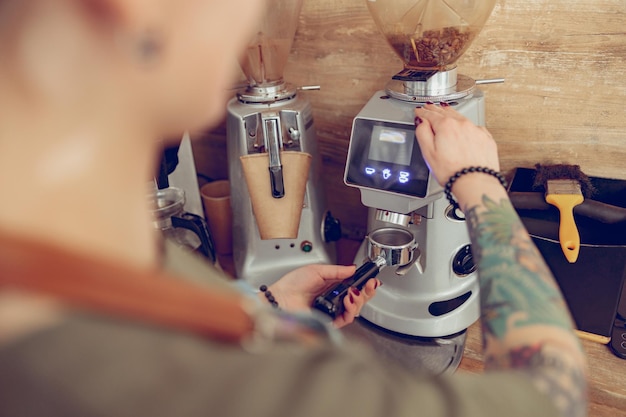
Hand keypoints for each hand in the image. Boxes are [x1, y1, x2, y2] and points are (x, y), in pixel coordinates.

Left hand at [262, 264, 378, 327]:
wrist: (280, 299)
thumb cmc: (292, 285)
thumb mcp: (317, 270)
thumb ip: (337, 271)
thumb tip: (352, 268)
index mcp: (332, 287)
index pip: (354, 287)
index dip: (364, 284)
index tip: (371, 279)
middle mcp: (334, 300)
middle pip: (358, 299)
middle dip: (367, 292)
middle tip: (370, 285)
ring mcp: (332, 311)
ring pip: (354, 310)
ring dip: (359, 300)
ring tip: (353, 292)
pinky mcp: (328, 321)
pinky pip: (345, 319)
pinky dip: (350, 309)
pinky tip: (348, 300)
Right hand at [415, 103, 499, 186]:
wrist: (475, 183)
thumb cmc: (452, 172)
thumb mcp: (428, 153)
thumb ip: (422, 133)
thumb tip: (421, 122)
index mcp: (446, 126)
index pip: (431, 114)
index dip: (423, 112)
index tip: (419, 111)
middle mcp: (462, 124)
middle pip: (446, 113)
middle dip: (436, 109)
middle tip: (430, 107)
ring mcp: (476, 130)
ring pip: (461, 117)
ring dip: (451, 114)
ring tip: (445, 112)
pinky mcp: (486, 138)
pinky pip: (473, 127)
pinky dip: (466, 126)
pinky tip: (463, 128)